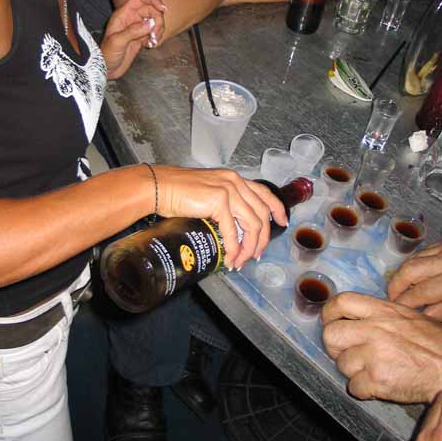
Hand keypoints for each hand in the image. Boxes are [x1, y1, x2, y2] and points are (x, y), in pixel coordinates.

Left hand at [101, 0, 166, 78]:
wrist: (107, 69)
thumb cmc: (107, 54)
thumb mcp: (117, 41)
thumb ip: (133, 31)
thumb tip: (151, 23)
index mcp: (124, 13)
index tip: (162, 9)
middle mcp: (132, 18)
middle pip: (152, 9)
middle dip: (158, 20)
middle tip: (154, 35)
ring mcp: (138, 27)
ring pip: (155, 21)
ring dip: (158, 30)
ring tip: (152, 42)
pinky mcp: (142, 37)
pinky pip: (154, 32)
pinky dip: (157, 37)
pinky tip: (151, 45)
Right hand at [154, 166, 287, 269]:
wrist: (159, 187)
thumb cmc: (177, 191)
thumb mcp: (207, 193)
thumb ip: (222, 203)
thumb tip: (230, 227)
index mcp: (234, 179)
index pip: (264, 193)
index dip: (277, 208)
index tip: (282, 223)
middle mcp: (235, 182)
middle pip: (261, 213)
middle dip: (261, 239)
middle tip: (256, 255)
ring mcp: (228, 190)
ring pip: (252, 224)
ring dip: (248, 248)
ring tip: (240, 261)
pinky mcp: (218, 202)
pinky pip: (232, 232)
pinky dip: (233, 248)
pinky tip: (230, 258)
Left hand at [322, 292, 441, 402]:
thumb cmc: (436, 344)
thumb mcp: (408, 316)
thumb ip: (379, 315)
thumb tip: (352, 318)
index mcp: (383, 311)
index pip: (340, 302)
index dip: (329, 314)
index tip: (331, 322)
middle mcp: (375, 329)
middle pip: (330, 335)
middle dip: (335, 346)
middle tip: (349, 352)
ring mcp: (375, 355)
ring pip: (341, 364)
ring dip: (352, 371)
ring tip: (371, 370)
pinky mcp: (378, 380)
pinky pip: (354, 387)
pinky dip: (363, 390)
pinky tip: (377, 385)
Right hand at [388, 238, 441, 321]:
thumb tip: (424, 316)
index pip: (420, 293)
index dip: (405, 303)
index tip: (397, 313)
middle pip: (409, 271)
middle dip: (396, 286)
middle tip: (393, 300)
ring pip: (414, 259)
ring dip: (403, 274)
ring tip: (401, 289)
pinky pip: (425, 251)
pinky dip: (416, 263)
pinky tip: (416, 275)